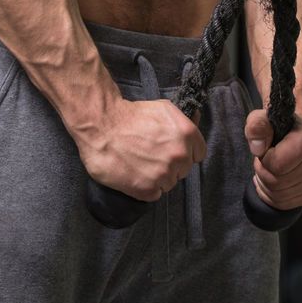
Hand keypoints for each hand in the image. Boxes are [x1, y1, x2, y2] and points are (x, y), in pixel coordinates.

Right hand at [77, 98, 205, 201]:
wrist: (102, 125)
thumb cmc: (131, 115)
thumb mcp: (163, 108)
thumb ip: (183, 119)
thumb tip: (196, 120)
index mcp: (187, 135)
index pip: (198, 154)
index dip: (185, 152)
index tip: (172, 151)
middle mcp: (179, 156)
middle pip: (183, 170)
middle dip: (170, 164)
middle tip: (151, 154)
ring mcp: (164, 174)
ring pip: (169, 183)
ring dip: (157, 177)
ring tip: (140, 163)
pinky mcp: (147, 189)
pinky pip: (154, 194)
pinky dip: (145, 187)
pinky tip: (134, 173)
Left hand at [244, 109, 301, 209]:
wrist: (295, 132)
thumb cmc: (276, 125)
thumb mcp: (261, 118)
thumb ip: (257, 126)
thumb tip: (257, 148)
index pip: (276, 165)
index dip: (264, 158)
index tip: (267, 148)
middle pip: (276, 183)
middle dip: (262, 171)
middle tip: (265, 158)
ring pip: (279, 196)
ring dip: (266, 183)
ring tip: (268, 167)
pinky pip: (285, 204)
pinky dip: (272, 195)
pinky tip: (273, 179)